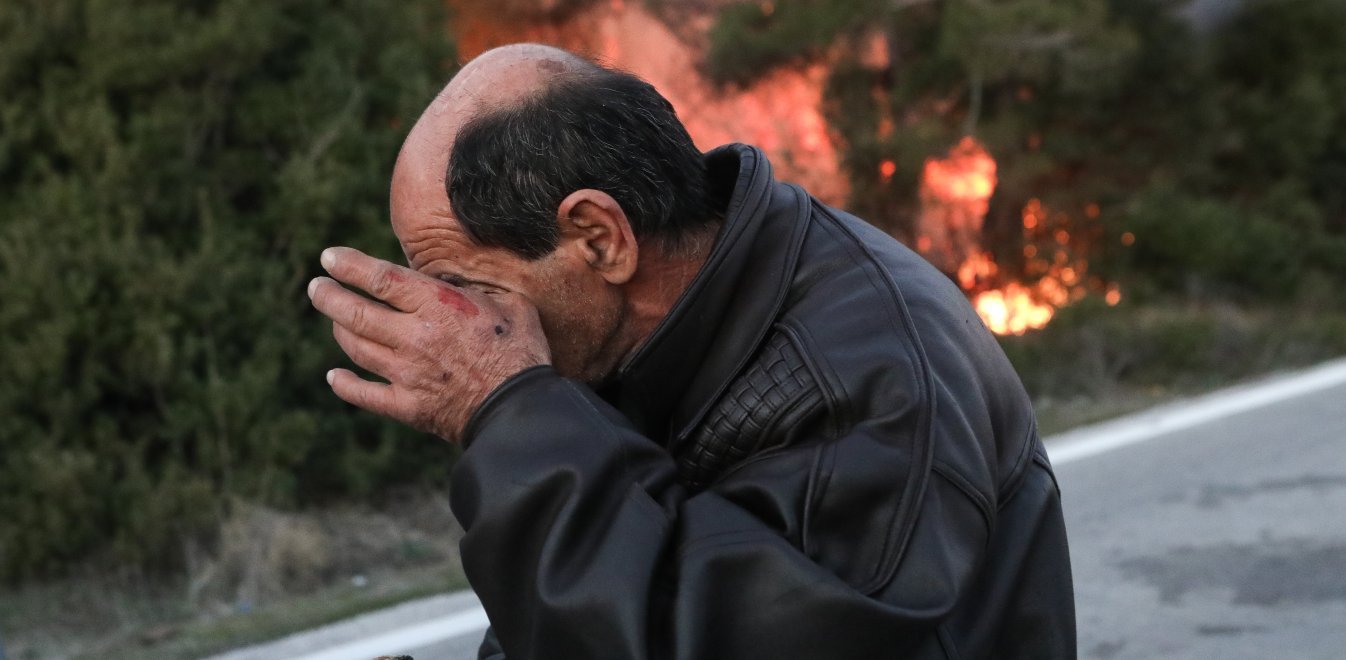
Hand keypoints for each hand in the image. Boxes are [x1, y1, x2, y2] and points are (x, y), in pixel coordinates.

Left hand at [307, 246, 549, 441]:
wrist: (521, 408)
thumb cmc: (522, 351)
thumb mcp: (509, 304)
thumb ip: (474, 289)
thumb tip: (453, 279)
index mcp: (438, 306)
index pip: (380, 279)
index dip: (349, 266)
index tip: (329, 258)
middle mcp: (414, 336)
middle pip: (355, 312)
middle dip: (329, 296)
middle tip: (317, 288)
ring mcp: (406, 374)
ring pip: (356, 347)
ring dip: (338, 330)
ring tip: (334, 320)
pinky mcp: (408, 407)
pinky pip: (364, 394)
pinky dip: (345, 384)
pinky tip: (334, 377)